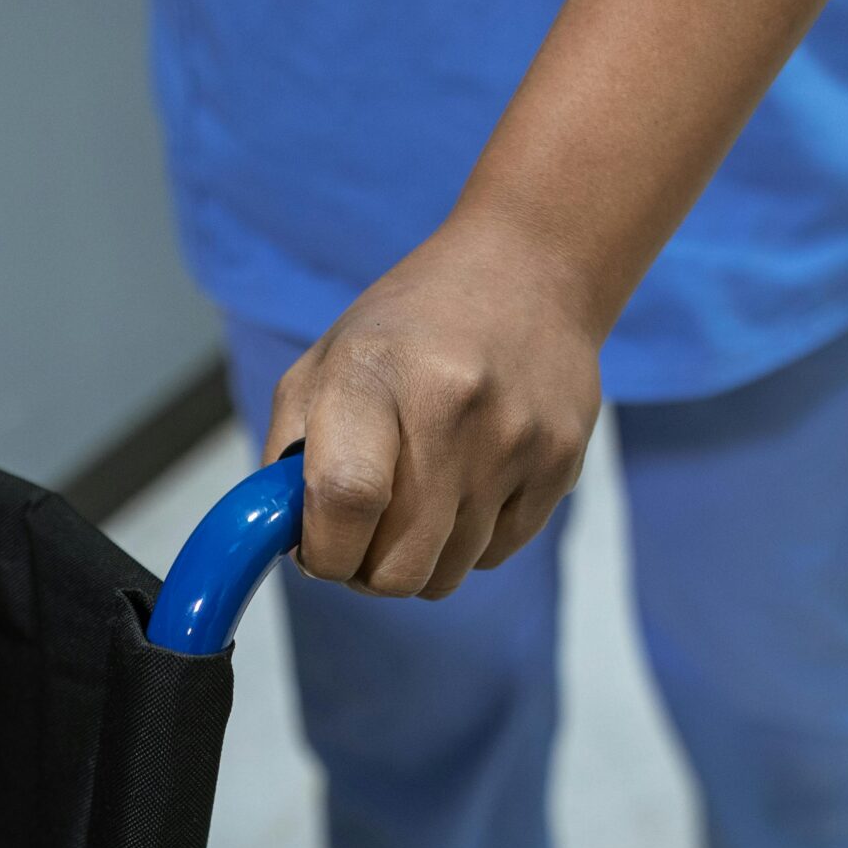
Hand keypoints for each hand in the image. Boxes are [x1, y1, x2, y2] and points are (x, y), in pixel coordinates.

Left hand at [265, 212, 605, 599]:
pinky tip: (466, 483)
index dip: (324, 550)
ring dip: (417, 557)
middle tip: (363, 531)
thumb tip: (291, 545)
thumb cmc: (407, 330)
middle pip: (398, 567)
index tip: (319, 547)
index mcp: (372, 374)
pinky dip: (467, 542)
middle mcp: (450, 407)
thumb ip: (287, 457)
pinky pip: (493, 557)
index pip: (345, 500)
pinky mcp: (560, 464)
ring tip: (417, 494)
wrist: (527, 271)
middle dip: (366, 570)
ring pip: (444, 576)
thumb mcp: (325, 363)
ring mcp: (515, 440)